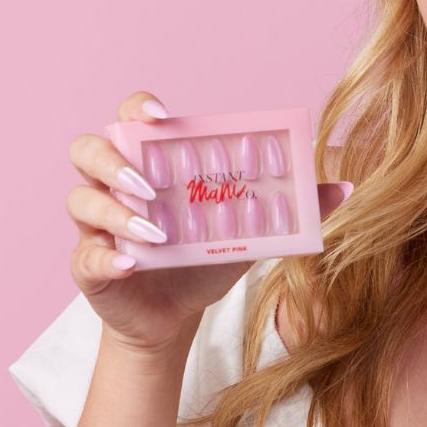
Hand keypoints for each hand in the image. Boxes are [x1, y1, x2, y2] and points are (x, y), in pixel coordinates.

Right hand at [65, 90, 352, 352]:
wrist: (178, 317)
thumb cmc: (206, 259)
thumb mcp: (252, 229)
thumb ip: (292, 206)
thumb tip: (346, 187)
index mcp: (153, 163)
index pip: (134, 118)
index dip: (142, 109)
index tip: (164, 116)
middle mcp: (117, 186)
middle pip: (90, 148)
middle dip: (115, 160)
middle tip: (151, 184)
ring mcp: (97, 226)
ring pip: (79, 198)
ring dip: (113, 210)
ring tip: (154, 229)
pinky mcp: (89, 265)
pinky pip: (84, 255)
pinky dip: (106, 257)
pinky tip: (132, 263)